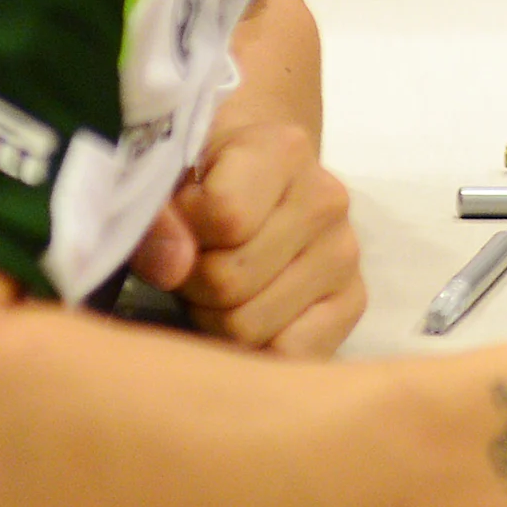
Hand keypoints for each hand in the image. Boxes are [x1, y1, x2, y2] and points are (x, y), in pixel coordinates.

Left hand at [127, 112, 365, 358]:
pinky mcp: (353, 302)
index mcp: (283, 150)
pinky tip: (249, 311)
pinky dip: (254, 349)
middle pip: (230, 281)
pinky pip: (287, 355)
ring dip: (215, 317)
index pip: (226, 218)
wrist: (258, 175)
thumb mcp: (164, 178)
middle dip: (194, 282)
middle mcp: (327, 199)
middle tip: (194, 261)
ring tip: (219, 283)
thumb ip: (154, 217)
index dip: (183, 231)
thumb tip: (174, 270)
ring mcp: (345, 253)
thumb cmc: (201, 177)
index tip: (181, 217)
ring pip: (248, 327)